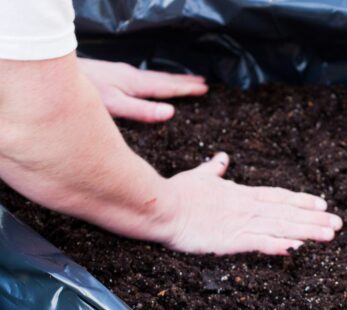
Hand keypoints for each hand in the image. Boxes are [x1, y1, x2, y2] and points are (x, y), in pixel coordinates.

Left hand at [77, 58, 207, 122]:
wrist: (56, 74)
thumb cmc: (86, 91)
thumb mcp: (115, 106)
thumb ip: (142, 111)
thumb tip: (171, 113)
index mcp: (137, 84)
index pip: (168, 87)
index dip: (186, 89)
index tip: (204, 89)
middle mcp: (132, 76)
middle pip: (164, 79)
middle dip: (184, 82)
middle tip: (203, 84)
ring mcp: (123, 74)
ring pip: (155, 77)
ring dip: (172, 80)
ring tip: (186, 82)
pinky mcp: (115, 75)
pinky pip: (144, 78)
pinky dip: (157, 80)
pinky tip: (152, 83)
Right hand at [158, 153, 342, 254]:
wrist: (160, 205)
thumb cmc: (176, 192)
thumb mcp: (199, 176)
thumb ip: (214, 170)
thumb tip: (221, 157)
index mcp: (242, 194)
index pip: (279, 197)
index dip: (302, 201)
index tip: (323, 204)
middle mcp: (248, 207)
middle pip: (288, 213)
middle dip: (315, 219)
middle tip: (338, 224)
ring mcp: (242, 222)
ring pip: (282, 226)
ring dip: (307, 231)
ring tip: (329, 235)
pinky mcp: (231, 239)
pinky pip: (260, 242)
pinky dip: (278, 245)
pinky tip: (296, 248)